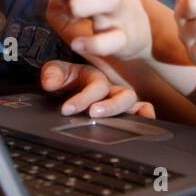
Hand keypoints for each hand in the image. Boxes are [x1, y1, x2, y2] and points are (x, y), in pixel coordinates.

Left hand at [39, 60, 155, 118]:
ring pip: (131, 102)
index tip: (67, 109)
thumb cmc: (66, 80)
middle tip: (92, 113)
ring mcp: (119, 99)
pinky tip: (146, 120)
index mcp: (95, 77)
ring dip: (120, 110)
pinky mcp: (125, 110)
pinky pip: (141, 109)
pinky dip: (146, 115)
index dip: (82, 98)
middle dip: (108, 106)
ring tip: (110, 122)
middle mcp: (111, 87)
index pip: (95, 86)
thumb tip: (50, 82)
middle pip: (121, 94)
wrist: (68, 86)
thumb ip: (52, 74)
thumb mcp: (57, 73)